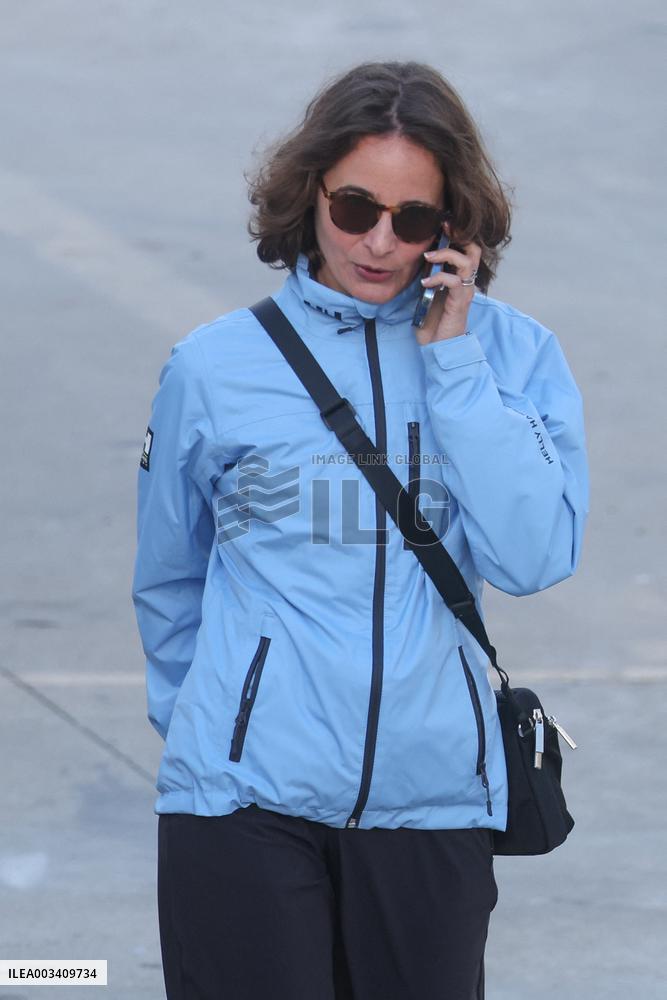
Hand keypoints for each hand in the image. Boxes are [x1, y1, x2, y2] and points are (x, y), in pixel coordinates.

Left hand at [415, 230, 482, 345]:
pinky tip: (425, 283)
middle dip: (459, 235)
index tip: (442, 222)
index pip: (466, 249)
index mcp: (459, 278)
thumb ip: (427, 277)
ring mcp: (465, 292)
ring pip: (467, 262)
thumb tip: (415, 259)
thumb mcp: (426, 294)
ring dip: (446, 255)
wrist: (438, 347)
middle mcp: (466, 282)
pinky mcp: (460, 302)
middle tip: (443, 228)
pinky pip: (454, 281)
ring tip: (428, 257)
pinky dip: (438, 278)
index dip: (457, 234)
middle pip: (474, 250)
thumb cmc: (432, 323)